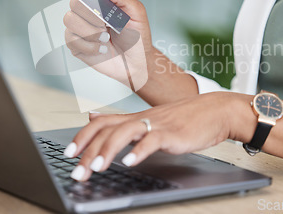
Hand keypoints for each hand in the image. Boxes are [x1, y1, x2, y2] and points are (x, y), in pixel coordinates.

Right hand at [63, 0, 151, 89]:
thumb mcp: (136, 12)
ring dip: (91, 31)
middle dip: (93, 14)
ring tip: (106, 38)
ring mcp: (80, 28)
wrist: (136, 64)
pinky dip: (90, 46)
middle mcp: (88, 12)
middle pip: (74, 2)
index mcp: (101, 0)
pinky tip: (102, 48)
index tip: (100, 0)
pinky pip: (71, 39)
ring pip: (70, 20)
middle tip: (106, 24)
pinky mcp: (76, 45)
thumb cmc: (137, 37)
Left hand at [63, 92, 254, 180]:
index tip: (68, 154)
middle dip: (88, 151)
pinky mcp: (173, 133)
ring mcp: (156, 125)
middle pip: (107, 130)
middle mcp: (141, 119)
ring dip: (108, 151)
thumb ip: (120, 120)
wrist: (214, 110)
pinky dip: (140, 151)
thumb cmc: (183, 118)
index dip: (82, 136)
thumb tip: (93, 116)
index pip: (101, 123)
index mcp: (134, 118)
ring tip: (97, 168)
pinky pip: (153, 140)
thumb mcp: (147, 118)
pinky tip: (130, 162)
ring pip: (125, 133)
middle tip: (77, 172)